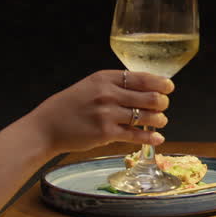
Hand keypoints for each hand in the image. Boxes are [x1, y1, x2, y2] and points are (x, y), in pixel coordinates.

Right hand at [30, 70, 173, 154]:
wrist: (46, 127)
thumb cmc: (69, 107)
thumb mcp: (90, 86)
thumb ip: (113, 86)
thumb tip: (143, 89)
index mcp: (105, 78)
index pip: (141, 77)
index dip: (160, 82)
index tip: (169, 86)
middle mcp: (107, 94)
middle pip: (149, 96)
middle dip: (162, 102)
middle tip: (163, 105)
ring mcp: (107, 114)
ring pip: (146, 116)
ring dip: (159, 119)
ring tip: (161, 121)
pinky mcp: (106, 133)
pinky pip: (136, 135)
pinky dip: (150, 138)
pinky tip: (157, 139)